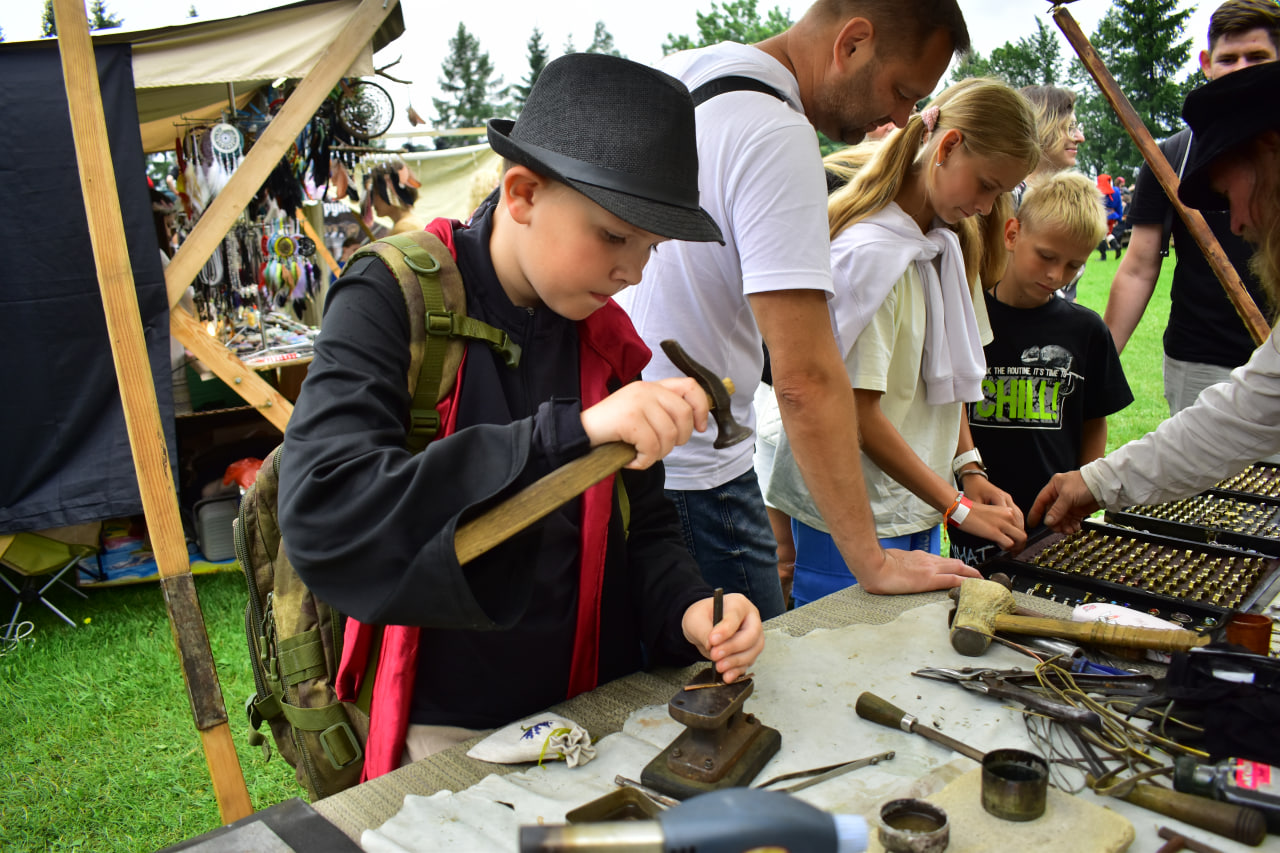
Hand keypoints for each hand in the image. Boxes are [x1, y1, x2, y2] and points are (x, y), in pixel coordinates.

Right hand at [580, 377, 708, 469]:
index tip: (700, 427)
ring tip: (642, 454)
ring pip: (669, 435)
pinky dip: (644, 461)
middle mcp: (647, 390)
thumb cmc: (613, 428)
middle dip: (679, 439)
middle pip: (684, 415)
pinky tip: (632, 460)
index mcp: (653, 386)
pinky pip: (651, 447)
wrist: (580, 432)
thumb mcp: (642, 412)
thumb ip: (664, 411)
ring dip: (658, 454)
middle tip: (661, 447)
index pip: (691, 386)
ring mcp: (638, 402)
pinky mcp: (630, 419)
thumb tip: (695, 424)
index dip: (702, 408)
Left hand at [682, 593, 763, 682]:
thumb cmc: (703, 617)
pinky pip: (748, 663)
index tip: (713, 639)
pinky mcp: (749, 652)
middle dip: (733, 647)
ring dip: (736, 661)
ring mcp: (753, 637)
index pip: (736, 616)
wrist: (703, 627)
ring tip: (719, 667)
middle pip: (751, 635)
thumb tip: (712, 645)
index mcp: (738, 604)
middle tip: (715, 655)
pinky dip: (737, 671)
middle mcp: (750, 620)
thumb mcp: (696, 619)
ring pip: (752, 651)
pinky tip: (727, 676)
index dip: (726, 629)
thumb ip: (704, 631)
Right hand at [856, 548, 982, 594]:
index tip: (962, 572)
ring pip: (958, 569)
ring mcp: (930, 568)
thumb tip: (900, 572)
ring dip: (971, 576)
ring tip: (982, 584)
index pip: (943, 562)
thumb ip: (901, 566)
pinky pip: (953, 579)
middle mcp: (927, 561)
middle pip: (955, 563)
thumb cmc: (876, 565)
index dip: (955, 567)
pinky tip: (973, 588)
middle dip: (969, 570)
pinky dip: (966, 583)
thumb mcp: (892, 562)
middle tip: (980, 578)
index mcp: (919, 557)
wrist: (872, 564)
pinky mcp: (929, 579)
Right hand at [956, 478, 1025, 551]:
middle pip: (1023, 534)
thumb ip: (999, 520)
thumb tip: (1002, 533)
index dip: (1019, 538)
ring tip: (1009, 553)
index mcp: (1007, 510)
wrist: (959, 508)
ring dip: (1016, 549)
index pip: (1020, 526)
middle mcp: (1008, 516)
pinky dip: (1006, 549)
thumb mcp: (990, 512)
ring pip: (1020, 539)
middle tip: (1015, 552)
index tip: (1015, 544)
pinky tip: (1000, 549)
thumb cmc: (969, 511)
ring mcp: (1002, 524)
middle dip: (1021, 546)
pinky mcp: (994, 532)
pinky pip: (1009, 544)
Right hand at [1028, 471, 1099, 533]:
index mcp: (1054, 488)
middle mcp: (1060, 496)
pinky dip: (1072, 526)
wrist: (1104, 485)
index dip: (1035, 513)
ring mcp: (1069, 504)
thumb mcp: (1068, 496)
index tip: (1032, 524)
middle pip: (1051, 513)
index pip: (1040, 501)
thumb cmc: (1084, 484)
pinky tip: (1075, 528)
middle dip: (1054, 522)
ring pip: (1061, 519)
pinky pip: (1071, 521)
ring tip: (1069, 530)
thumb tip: (1047, 522)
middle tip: (1058, 529)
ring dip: (1064, 526)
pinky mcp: (1078, 510)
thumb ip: (1057, 510)